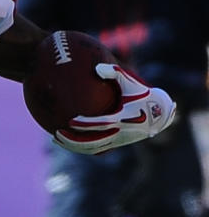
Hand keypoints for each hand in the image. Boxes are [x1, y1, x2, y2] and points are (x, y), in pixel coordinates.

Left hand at [54, 64, 176, 154]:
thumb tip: (97, 67)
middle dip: (74, 140)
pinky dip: (82, 147)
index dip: (86, 124)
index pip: (101, 124)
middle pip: (94, 142)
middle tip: (57, 134)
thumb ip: (115, 72)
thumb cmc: (141, 94)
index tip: (70, 120)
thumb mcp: (131, 82)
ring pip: (93, 148)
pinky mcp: (117, 143)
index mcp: (123, 119)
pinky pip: (97, 148)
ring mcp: (118, 140)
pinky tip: (67, 141)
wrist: (160, 114)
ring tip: (56, 140)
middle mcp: (120, 133)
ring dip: (75, 146)